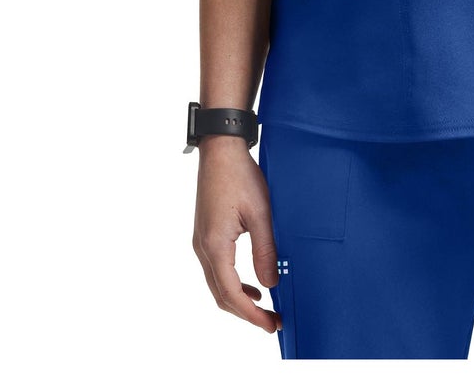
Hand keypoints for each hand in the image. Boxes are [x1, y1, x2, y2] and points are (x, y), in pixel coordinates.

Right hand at [191, 138, 282, 333]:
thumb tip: (271, 284)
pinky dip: (233, 283)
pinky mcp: (206, 234)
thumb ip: (265, 250)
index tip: (271, 324)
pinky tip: (252, 285)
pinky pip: (216, 269)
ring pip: (217, 284)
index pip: (230, 294)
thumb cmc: (241, 175)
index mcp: (215, 245)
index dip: (251, 314)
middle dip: (246, 313)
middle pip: (220, 295)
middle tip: (272, 321)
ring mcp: (201, 242)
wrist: (220, 149)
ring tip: (264, 308)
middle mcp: (203, 248)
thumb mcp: (261, 212)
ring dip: (238, 300)